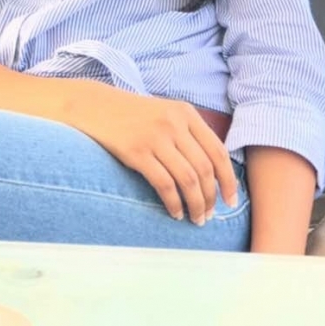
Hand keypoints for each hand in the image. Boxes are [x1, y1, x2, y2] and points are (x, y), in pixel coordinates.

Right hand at [71, 85, 237, 224]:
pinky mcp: (136, 152)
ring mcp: (155, 137)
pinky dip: (174, 203)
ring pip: (188, 179)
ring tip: (195, 219)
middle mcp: (174, 123)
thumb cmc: (132, 115)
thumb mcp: (165, 113)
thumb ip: (188, 133)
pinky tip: (175, 213)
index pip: (218, 151)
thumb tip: (213, 171)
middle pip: (205, 169)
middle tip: (208, 216)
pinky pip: (164, 184)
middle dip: (210, 198)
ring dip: (195, 205)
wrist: (94, 106)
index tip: (230, 201)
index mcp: (186, 113)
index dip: (228, 180)